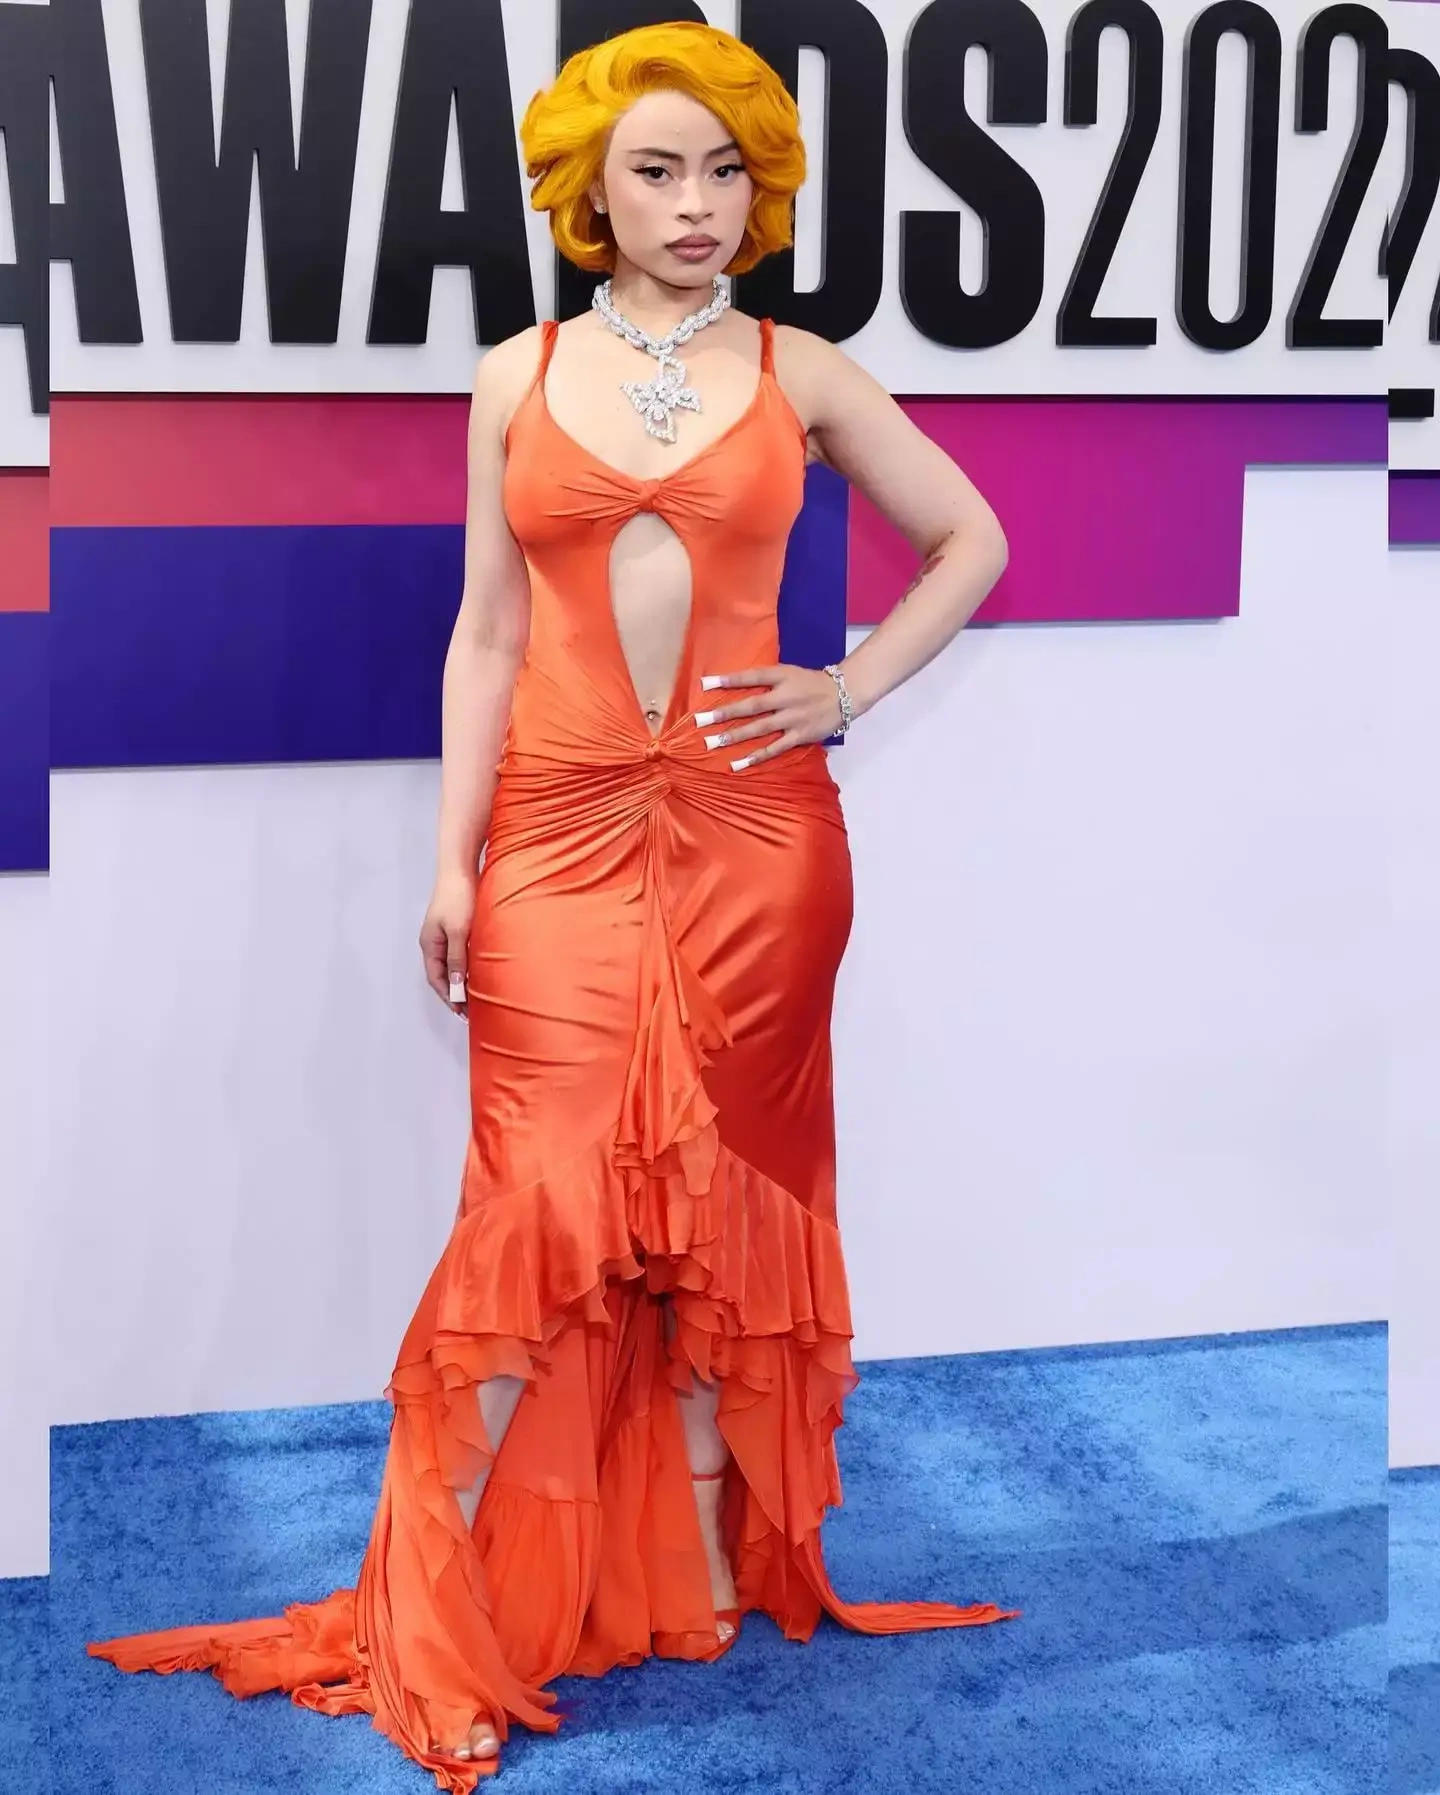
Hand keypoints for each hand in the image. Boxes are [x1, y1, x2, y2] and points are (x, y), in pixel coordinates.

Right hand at [419, 868, 476, 1015]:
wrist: (461, 870)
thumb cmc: (458, 898)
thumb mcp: (459, 931)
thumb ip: (457, 958)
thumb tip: (457, 985)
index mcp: (430, 945)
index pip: (436, 980)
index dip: (449, 997)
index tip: (463, 1012)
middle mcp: (434, 943)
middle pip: (442, 975)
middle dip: (455, 994)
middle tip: (471, 1011)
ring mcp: (444, 935)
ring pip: (451, 966)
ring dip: (461, 982)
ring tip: (476, 997)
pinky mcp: (456, 928)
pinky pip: (459, 955)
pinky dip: (467, 967)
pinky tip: (479, 973)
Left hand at [693, 664, 844, 769]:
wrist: (844, 695)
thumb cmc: (810, 683)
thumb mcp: (789, 673)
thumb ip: (766, 679)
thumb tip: (734, 683)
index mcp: (782, 677)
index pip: (752, 676)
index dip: (728, 680)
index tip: (704, 684)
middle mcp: (786, 697)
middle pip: (752, 705)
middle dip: (725, 713)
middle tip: (701, 721)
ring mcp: (793, 718)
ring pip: (760, 728)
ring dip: (735, 736)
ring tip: (713, 743)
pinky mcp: (799, 735)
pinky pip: (775, 748)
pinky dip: (758, 756)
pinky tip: (739, 763)